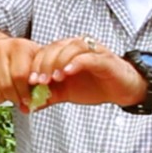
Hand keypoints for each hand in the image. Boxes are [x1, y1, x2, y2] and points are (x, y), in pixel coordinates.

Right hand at [0, 37, 41, 110]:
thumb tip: (39, 102)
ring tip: (12, 94)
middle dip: (17, 97)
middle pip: (7, 85)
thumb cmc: (21, 60)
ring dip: (6, 98)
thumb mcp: (35, 63)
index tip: (30, 99)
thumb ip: (40, 80)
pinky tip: (1, 91)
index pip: (20, 75)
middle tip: (22, 100)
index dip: (27, 92)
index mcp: (19, 46)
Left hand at [28, 36, 144, 107]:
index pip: (45, 51)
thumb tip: (29, 106)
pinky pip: (88, 56)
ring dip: (58, 62)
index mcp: (65, 51)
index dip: (35, 65)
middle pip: (55, 47)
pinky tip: (68, 72)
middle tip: (38, 81)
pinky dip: (76, 62)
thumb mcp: (66, 92)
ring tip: (53, 78)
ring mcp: (92, 50)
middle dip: (43, 64)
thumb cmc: (95, 86)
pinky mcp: (105, 58)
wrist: (123, 90)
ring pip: (70, 48)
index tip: (29, 81)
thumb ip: (48, 96)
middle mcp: (77, 46)